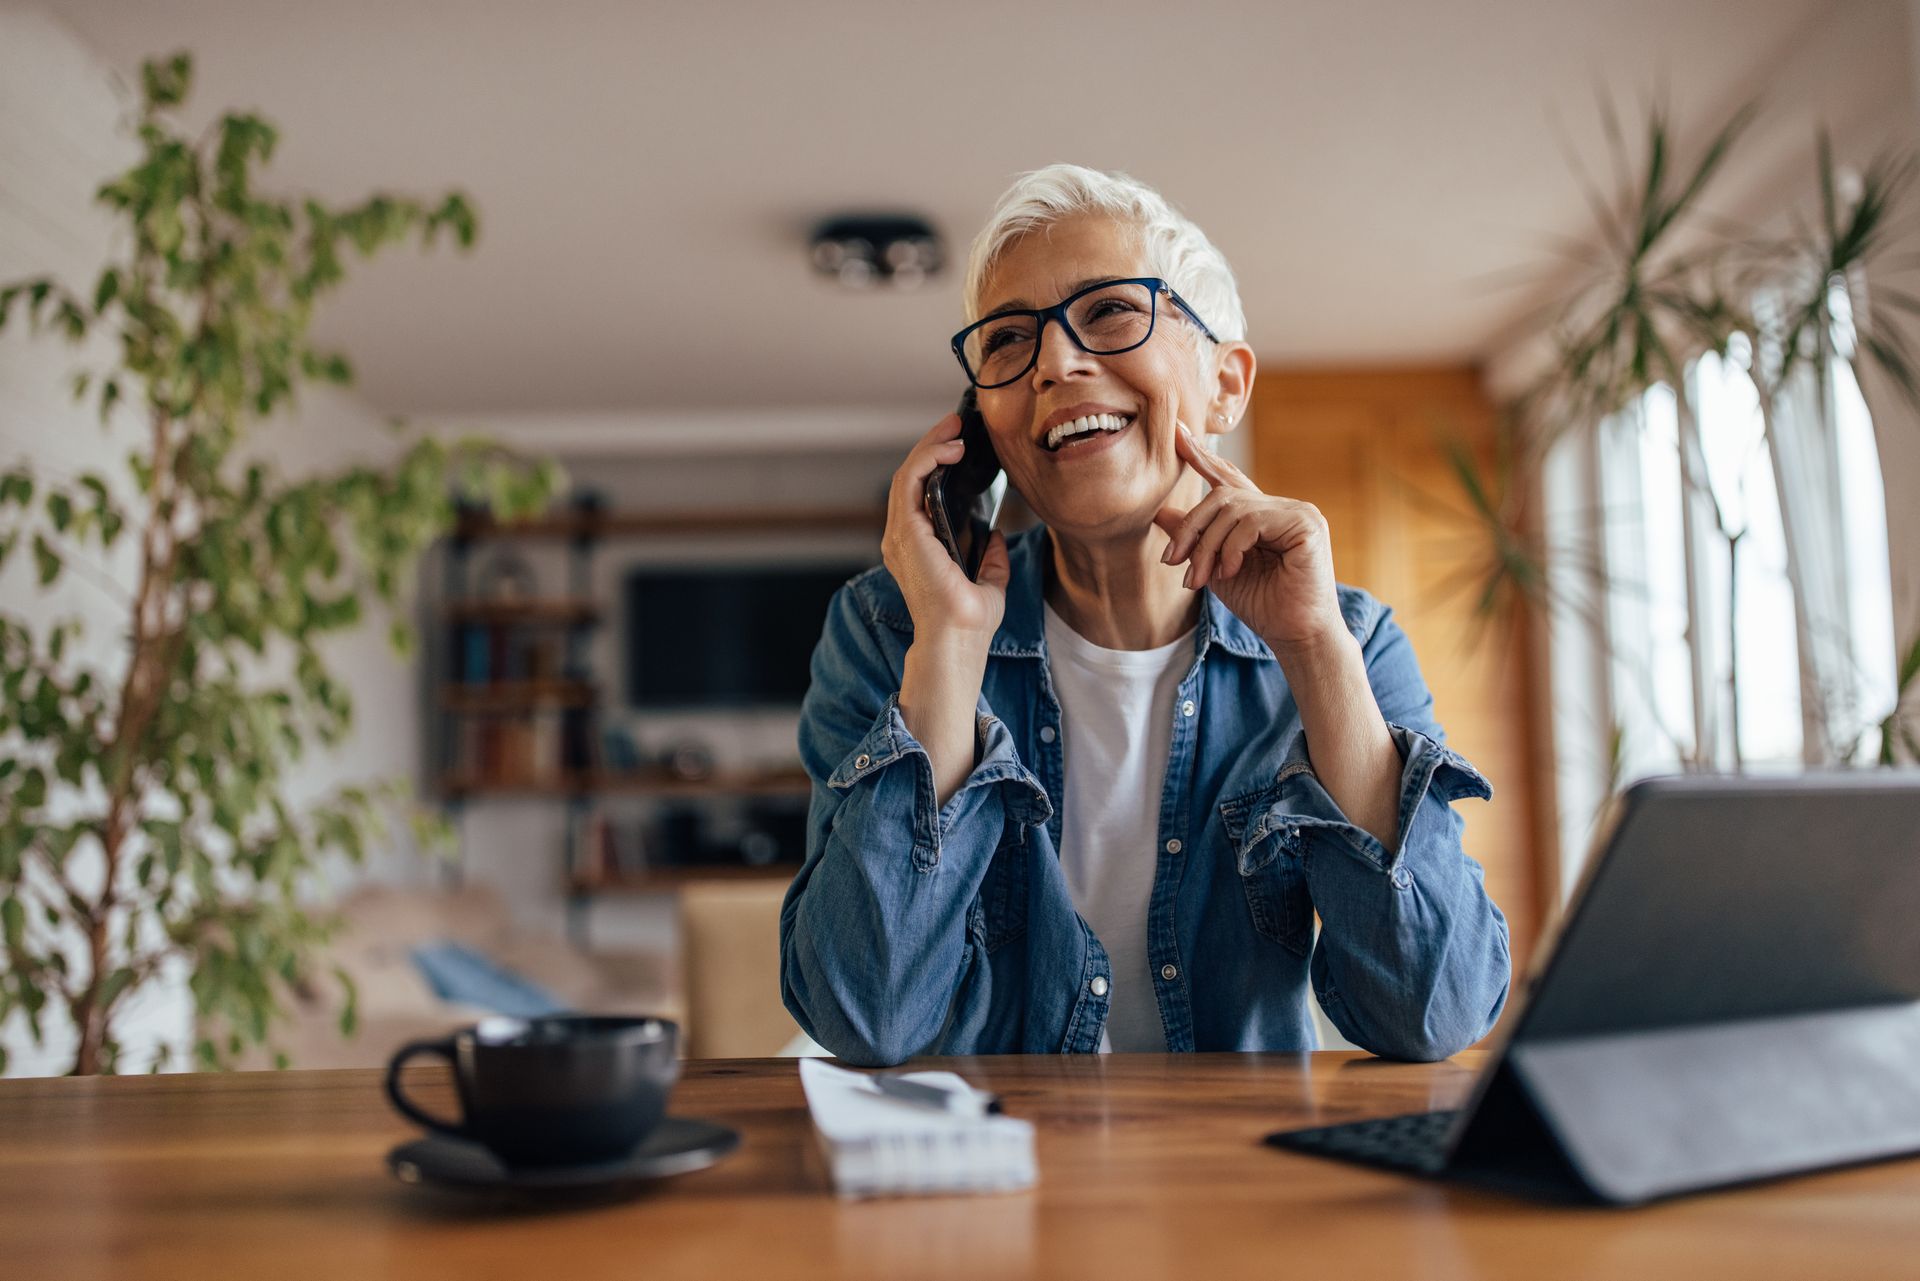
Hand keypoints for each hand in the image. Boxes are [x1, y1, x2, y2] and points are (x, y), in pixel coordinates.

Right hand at [882, 412, 1009, 647]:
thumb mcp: (988, 581)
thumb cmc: (968, 623)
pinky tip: (950, 449)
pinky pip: (910, 483)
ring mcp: (900, 536)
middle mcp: (902, 540)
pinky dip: (927, 459)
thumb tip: (996, 536)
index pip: (918, 495)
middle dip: (931, 446)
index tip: (958, 444)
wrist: (958, 640)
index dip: (934, 465)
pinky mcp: (906, 533)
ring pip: (907, 475)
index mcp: (916, 549)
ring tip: (954, 428)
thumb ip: (989, 558)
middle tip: (956, 424)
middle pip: (910, 478)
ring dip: (930, 446)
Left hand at [1153, 422, 1344, 656]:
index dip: (1203, 457)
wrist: (1295, 635)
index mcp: (1262, 515)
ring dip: (1207, 545)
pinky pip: (1252, 520)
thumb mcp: (1215, 569)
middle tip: (1172, 561)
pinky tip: (1230, 571)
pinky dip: (1231, 548)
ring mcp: (1296, 511)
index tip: (1178, 433)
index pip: (1229, 479)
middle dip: (1191, 527)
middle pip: (1222, 494)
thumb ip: (1194, 539)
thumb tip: (1160, 512)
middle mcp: (1281, 506)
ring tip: (1200, 578)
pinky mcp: (1305, 523)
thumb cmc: (1262, 605)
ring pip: (1232, 508)